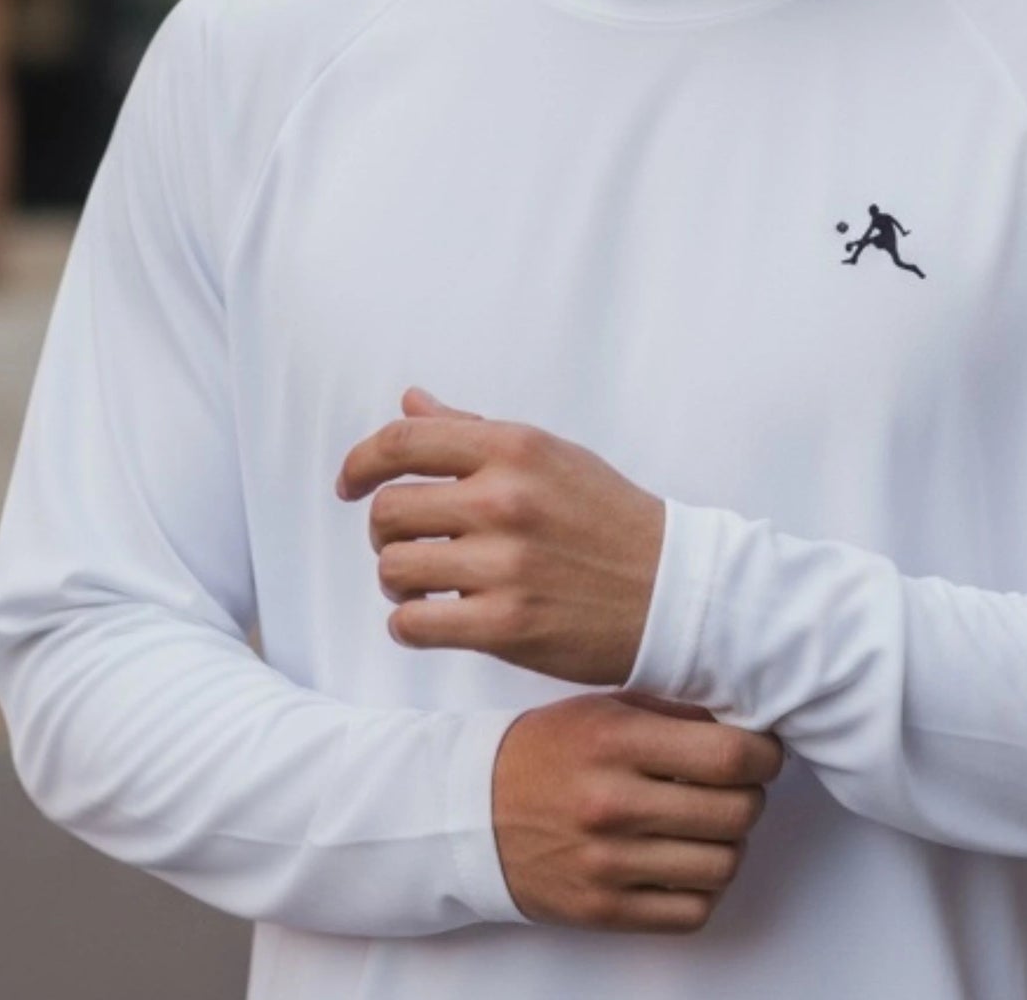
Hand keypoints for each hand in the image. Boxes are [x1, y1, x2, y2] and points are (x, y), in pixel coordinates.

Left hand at [335, 387, 666, 685]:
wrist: (677, 591)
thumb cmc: (609, 520)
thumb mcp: (550, 457)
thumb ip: (473, 430)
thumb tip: (410, 401)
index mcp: (515, 448)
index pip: (403, 441)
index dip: (360, 463)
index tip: (349, 486)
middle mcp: (505, 499)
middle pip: (388, 510)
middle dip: (386, 533)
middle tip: (410, 546)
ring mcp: (505, 564)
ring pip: (394, 568)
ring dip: (398, 583)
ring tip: (426, 586)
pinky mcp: (506, 625)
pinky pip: (414, 624)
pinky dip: (412, 624)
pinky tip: (436, 619)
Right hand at [492, 690, 785, 932]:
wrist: (471, 811)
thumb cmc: (547, 751)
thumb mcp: (603, 709)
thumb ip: (674, 714)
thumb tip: (746, 728)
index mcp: (616, 742)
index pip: (729, 755)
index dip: (765, 755)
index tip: (762, 752)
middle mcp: (613, 804)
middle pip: (737, 812)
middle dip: (750, 796)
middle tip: (736, 787)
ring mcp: (608, 864)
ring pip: (724, 865)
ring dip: (729, 844)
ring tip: (708, 825)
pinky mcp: (603, 910)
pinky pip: (692, 911)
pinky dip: (703, 889)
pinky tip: (685, 862)